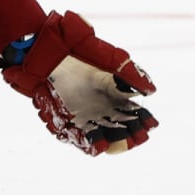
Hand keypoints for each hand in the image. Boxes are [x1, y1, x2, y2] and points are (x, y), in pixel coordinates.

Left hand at [0, 11, 156, 155]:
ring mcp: (84, 116)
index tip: (150, 124)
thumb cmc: (75, 49)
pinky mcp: (66, 122)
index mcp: (113, 93)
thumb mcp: (106, 57)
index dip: (144, 122)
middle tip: (138, 136)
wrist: (44, 50)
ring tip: (119, 143)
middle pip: (122, 130)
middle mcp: (100, 108)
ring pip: (104, 137)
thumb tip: (151, 90)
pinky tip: (100, 144)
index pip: (134, 114)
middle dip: (131, 135)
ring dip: (115, 143)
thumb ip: (129, 72)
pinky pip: (81, 140)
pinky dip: (91, 145)